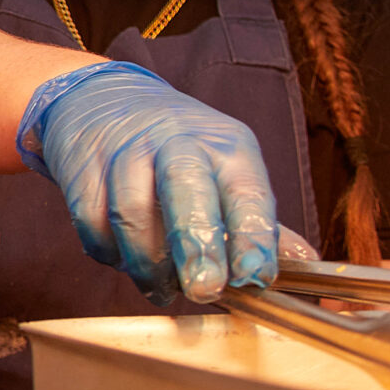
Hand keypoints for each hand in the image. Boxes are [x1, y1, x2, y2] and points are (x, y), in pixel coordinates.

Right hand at [17, 62, 278, 304]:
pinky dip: (109, 253)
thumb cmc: (176, 148)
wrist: (99, 100)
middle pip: (186, 187)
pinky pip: (92, 223)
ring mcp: (123, 152)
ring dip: (147, 263)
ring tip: (161, 289)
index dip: (254, 235)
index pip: (246, 189)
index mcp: (225, 145)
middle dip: (196, 242)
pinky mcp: (81, 169)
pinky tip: (125, 260)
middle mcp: (175, 140)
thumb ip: (260, 221)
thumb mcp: (226, 169)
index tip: (256, 276)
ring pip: (132, 212)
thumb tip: (308, 266)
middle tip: (203, 289)